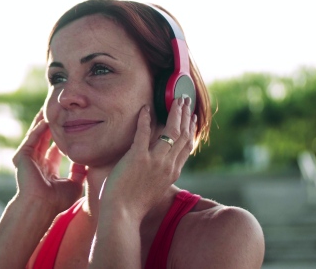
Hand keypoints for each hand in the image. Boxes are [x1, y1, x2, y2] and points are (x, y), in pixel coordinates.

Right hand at [12, 110, 86, 213]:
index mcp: (48, 169)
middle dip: (53, 126)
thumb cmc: (57, 200)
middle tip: (62, 113)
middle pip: (45, 139)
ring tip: (53, 108)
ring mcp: (29, 159)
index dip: (63, 139)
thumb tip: (88, 161)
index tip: (73, 128)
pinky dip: (39, 127)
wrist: (41, 205)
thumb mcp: (75, 184)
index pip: (55, 150)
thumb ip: (80, 172)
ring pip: (37, 135)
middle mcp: (37, 162)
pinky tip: (47, 118)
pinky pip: (32, 137)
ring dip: (44, 122)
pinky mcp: (22, 155)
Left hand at [98, 97, 196, 220]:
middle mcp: (168, 165)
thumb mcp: (154, 191)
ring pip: (170, 131)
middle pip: (182, 135)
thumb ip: (158, 177)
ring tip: (175, 99)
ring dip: (174, 112)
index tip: (192, 117)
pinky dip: (144, 118)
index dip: (191, 129)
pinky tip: (144, 108)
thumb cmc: (133, 206)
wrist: (122, 216)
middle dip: (185, 115)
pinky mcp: (138, 158)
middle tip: (186, 100)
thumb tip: (156, 169)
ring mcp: (154, 161)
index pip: (187, 146)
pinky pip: (143, 132)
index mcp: (172, 173)